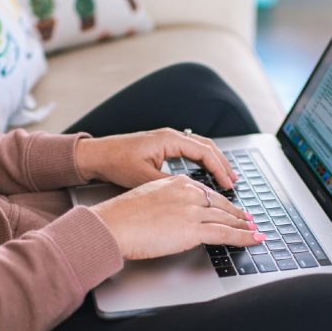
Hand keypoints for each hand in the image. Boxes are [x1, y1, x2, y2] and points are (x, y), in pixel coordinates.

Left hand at [75, 128, 237, 189]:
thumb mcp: (143, 177)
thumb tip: (189, 194)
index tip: (228, 184)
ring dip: (214, 161)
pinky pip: (190, 150)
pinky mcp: (161, 146)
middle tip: (235, 181)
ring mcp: (166, 140)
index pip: (204, 152)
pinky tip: (205, 172)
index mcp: (169, 140)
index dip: (219, 169)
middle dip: (223, 164)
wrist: (96, 155)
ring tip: (226, 177)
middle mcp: (171, 136)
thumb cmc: (115, 162)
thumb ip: (168, 184)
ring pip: (199, 147)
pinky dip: (202, 160)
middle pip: (207, 146)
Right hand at [90, 175, 264, 259]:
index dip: (221, 202)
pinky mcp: (195, 228)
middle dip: (237, 214)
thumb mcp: (147, 198)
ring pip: (227, 218)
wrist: (113, 224)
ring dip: (244, 227)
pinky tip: (255, 239)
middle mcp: (188, 192)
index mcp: (176, 182)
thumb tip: (171, 214)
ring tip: (255, 231)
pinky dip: (245, 237)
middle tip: (248, 220)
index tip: (229, 208)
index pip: (206, 192)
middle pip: (220, 204)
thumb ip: (165, 203)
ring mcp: (193, 210)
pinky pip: (226, 234)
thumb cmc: (121, 216)